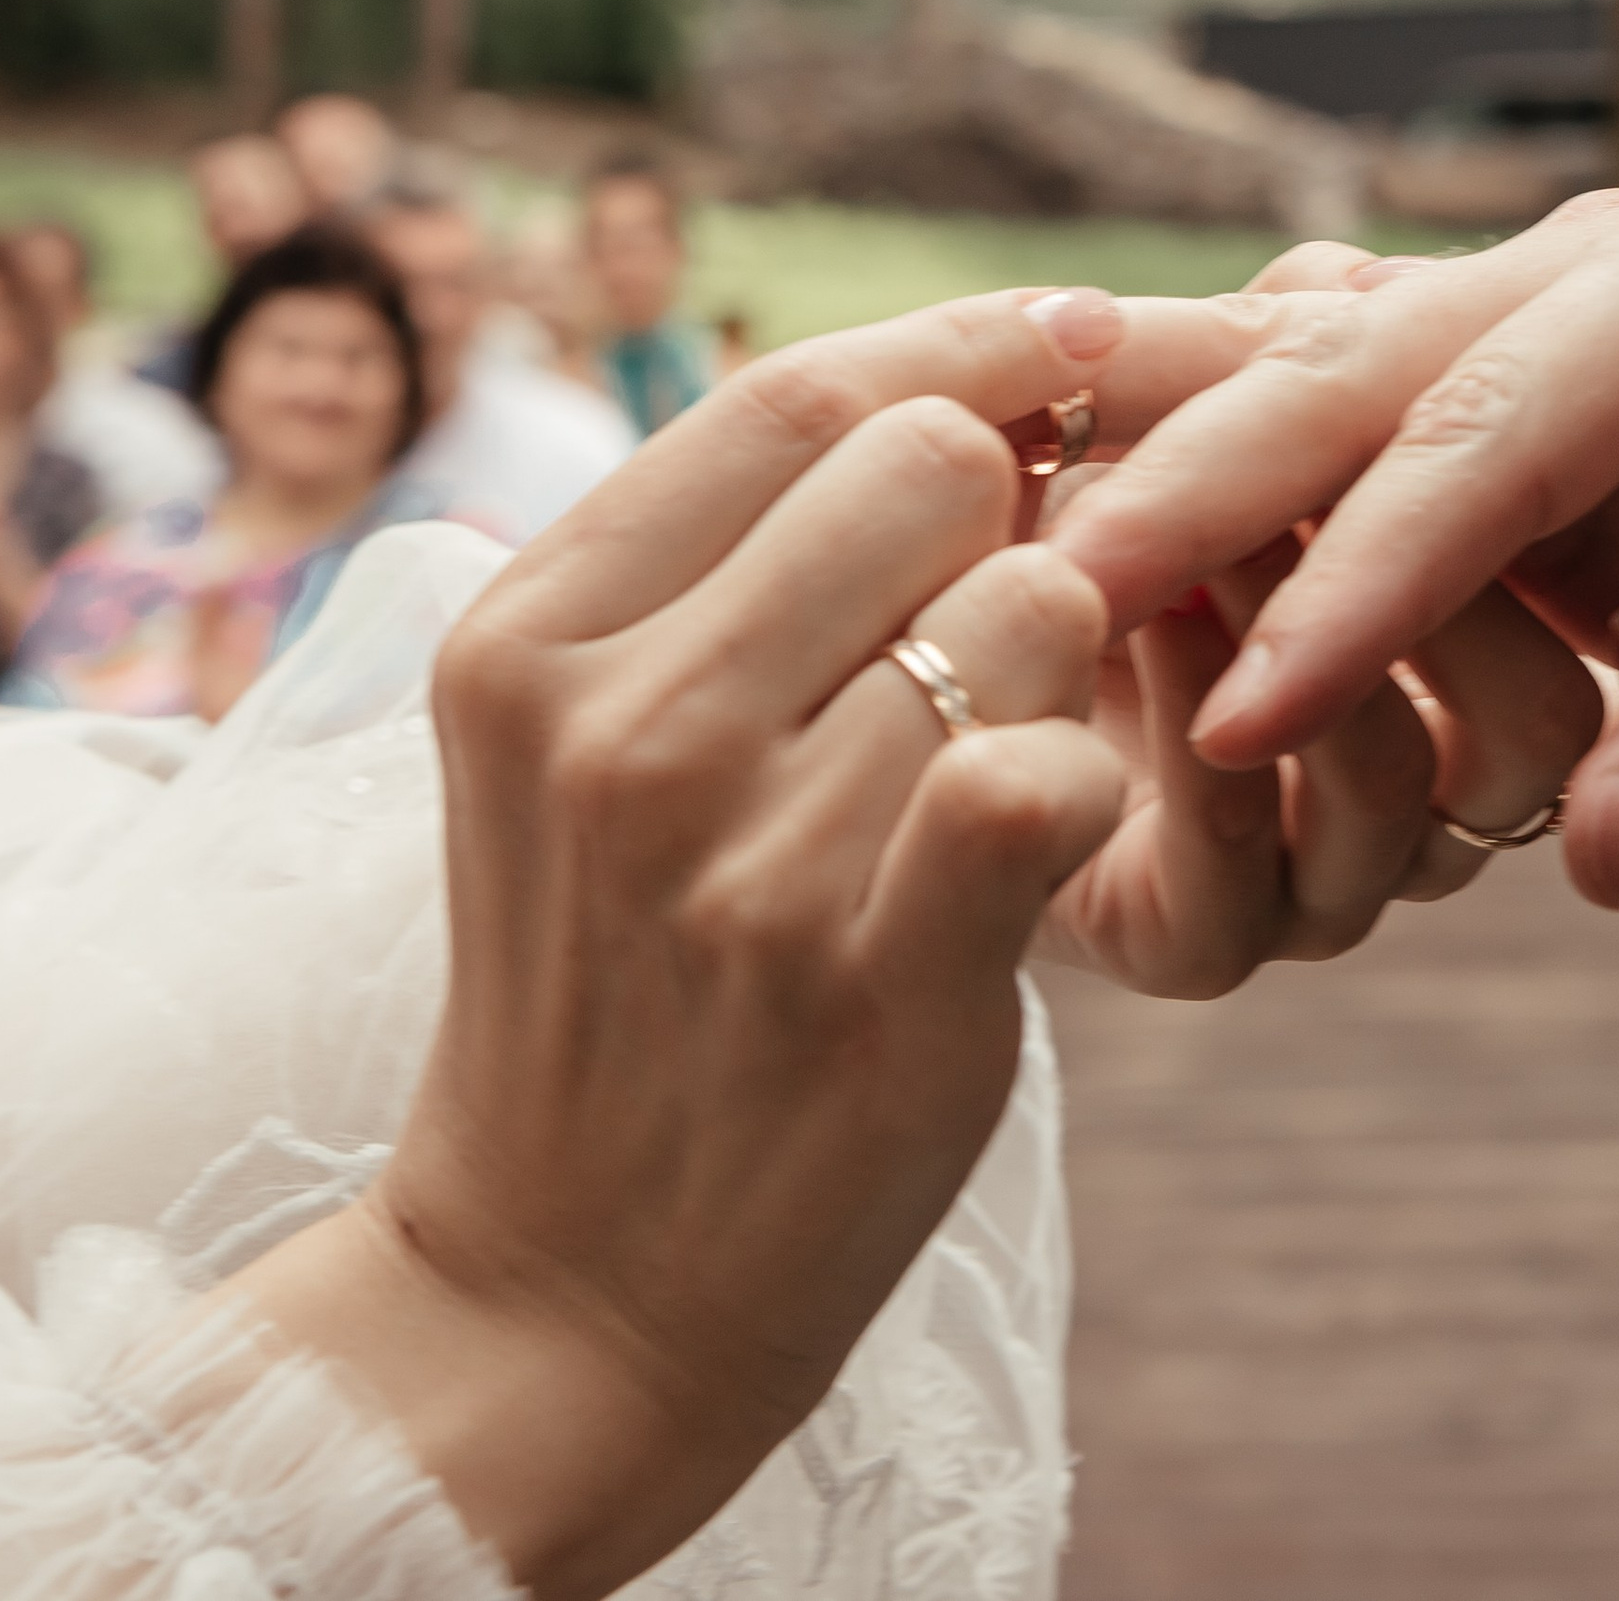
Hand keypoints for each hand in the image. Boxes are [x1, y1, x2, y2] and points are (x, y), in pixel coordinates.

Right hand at [222, 290, 1148, 1600]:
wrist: (564, 1281)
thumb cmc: (612, 971)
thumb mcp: (576, 738)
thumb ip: (725, 560)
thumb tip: (963, 383)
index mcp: (530, 632)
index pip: (794, 391)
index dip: (968, 342)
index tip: (1077, 337)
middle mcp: (617, 724)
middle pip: (929, 463)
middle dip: (1022, 504)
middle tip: (1027, 589)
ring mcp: (738, 858)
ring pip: (1031, 605)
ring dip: (1067, 659)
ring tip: (1008, 741)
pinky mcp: (871, 979)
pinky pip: (1049, 771)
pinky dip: (1089, 779)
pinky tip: (1041, 831)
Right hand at [1049, 171, 1618, 912]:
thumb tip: (1594, 847)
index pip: (1510, 417)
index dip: (1369, 571)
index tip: (1246, 715)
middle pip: (1369, 354)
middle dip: (1211, 484)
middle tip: (1040, 597)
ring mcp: (1555, 312)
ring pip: (1319, 365)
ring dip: (1180, 460)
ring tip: (1013, 534)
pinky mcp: (1515, 392)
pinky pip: (1344, 427)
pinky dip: (1227, 480)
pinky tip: (1100, 528)